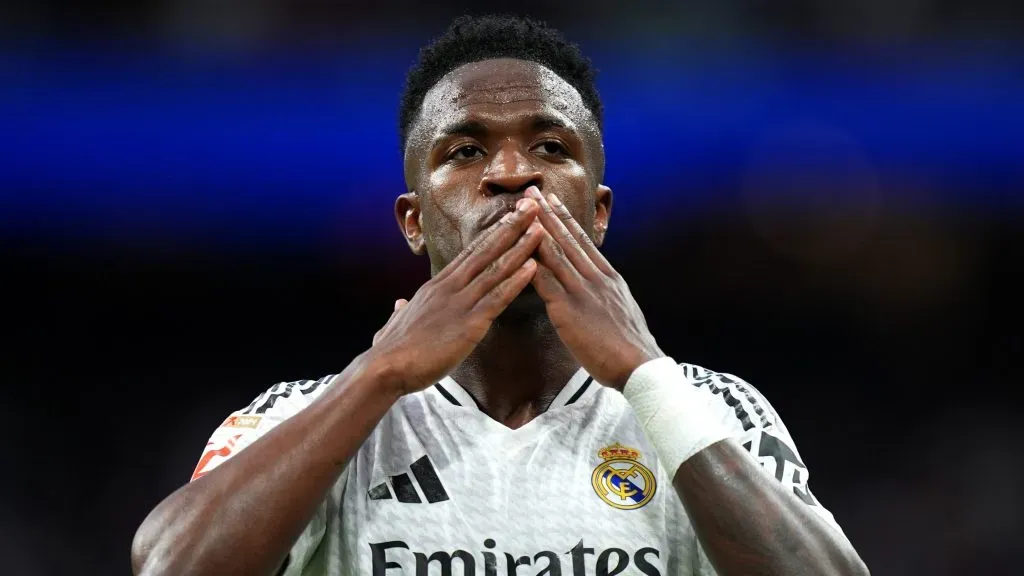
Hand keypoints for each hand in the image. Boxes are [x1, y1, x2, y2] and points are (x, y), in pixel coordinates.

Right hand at [369, 198, 543, 394]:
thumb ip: (402, 310)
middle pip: (486, 251)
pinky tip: (533, 267)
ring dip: (521, 248)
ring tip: (541, 229)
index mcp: (437, 286)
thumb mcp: (396, 322)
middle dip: (511, 227)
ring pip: (496, 270)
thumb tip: (400, 304)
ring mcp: (459, 303)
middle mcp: (450, 287)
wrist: (385, 368)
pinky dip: (516, 281)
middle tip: (531, 206)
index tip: (509, 216)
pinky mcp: (469, 324)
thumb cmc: (391, 351)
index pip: (470, 253)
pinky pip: (497, 298)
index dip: (492, 234)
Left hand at [526, 186, 663, 389]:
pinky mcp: (569, 310)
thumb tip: (600, 287)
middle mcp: (595, 277)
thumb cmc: (631, 346)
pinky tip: (517, 250)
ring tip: (522, 209)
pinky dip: (531, 263)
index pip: (583, 241)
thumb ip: (607, 293)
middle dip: (547, 212)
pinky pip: (545, 282)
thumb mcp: (622, 308)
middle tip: (531, 190)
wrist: (640, 365)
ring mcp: (582, 291)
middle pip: (567, 238)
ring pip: (555, 252)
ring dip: (536, 228)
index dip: (565, 218)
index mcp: (608, 277)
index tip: (553, 200)